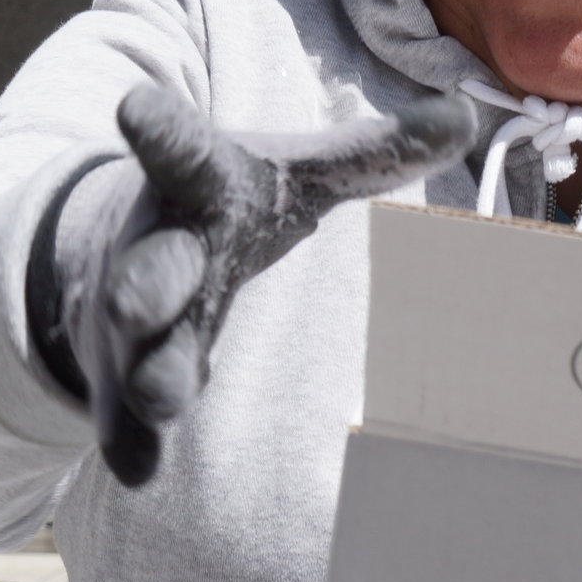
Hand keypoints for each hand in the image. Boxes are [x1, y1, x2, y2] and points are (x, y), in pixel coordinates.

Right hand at [63, 84, 474, 485]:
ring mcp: (132, 318)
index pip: (182, 153)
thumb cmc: (234, 202)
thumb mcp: (297, 173)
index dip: (162, 132)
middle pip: (153, 265)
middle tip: (139, 302)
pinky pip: (120, 416)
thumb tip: (464, 116)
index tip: (134, 109)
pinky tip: (138, 472)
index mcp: (198, 186)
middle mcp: (156, 249)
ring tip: (162, 399)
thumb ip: (374, 153)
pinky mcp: (121, 378)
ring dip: (149, 372)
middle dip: (146, 284)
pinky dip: (128, 442)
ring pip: (138, 347)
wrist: (117, 242)